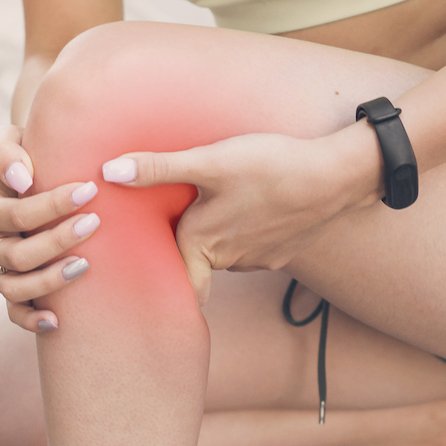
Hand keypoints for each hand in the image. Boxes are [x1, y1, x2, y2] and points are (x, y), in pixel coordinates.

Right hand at [0, 123, 103, 332]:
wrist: (29, 176)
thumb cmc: (26, 155)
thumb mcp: (9, 139)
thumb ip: (5, 149)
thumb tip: (21, 176)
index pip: (16, 213)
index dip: (52, 204)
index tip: (89, 189)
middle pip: (16, 254)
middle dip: (57, 240)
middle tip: (94, 222)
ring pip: (15, 287)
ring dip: (50, 280)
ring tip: (85, 265)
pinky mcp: (9, 289)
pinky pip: (14, 312)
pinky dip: (32, 320)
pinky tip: (57, 321)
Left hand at [101, 125, 383, 303]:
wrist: (337, 177)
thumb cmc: (270, 167)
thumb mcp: (209, 161)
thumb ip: (159, 167)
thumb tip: (108, 172)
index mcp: (203, 244)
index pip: (169, 276)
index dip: (153, 278)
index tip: (135, 284)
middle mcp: (228, 261)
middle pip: (195, 259)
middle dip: (182, 248)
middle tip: (167, 227)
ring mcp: (258, 260)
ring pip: (224, 252)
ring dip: (216, 237)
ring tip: (212, 209)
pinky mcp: (282, 252)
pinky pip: (251, 247)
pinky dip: (245, 232)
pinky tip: (250, 207)